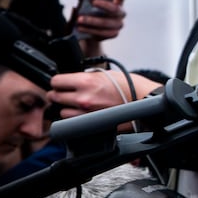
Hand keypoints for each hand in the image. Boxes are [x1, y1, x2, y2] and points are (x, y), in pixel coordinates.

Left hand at [47, 69, 161, 119]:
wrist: (142, 99)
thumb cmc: (128, 85)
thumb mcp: (104, 73)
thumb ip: (85, 77)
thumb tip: (72, 79)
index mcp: (86, 80)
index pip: (56, 81)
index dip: (57, 82)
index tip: (60, 83)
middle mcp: (83, 97)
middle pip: (55, 96)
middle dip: (58, 94)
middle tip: (64, 93)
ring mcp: (86, 112)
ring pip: (62, 112)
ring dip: (66, 108)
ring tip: (76, 104)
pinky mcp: (91, 123)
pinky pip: (73, 122)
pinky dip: (75, 118)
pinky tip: (83, 113)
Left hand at [75, 0, 124, 57]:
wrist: (91, 28)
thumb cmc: (91, 10)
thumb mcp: (90, 1)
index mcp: (118, 2)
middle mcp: (120, 13)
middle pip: (115, 9)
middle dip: (104, 5)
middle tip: (93, 2)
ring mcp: (118, 24)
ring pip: (106, 22)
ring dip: (92, 20)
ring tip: (79, 19)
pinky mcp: (113, 33)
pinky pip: (102, 32)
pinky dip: (90, 30)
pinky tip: (80, 27)